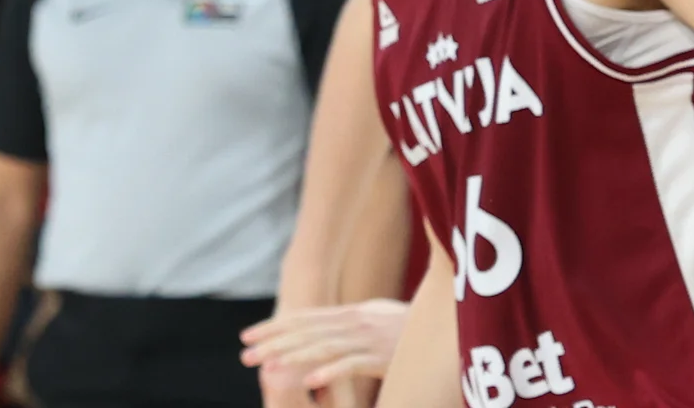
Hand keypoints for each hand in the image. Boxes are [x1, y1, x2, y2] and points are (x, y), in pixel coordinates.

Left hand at [242, 298, 408, 392]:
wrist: (448, 323)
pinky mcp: (384, 357)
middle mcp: (354, 322)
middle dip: (272, 343)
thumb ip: (353, 322)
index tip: (248, 336)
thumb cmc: (414, 325)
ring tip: (267, 366)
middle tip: (245, 355)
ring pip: (322, 347)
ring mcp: (368, 339)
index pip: (303, 319)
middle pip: (306, 333)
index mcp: (351, 313)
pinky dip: (330, 372)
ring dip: (292, 357)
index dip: (274, 327)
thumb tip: (328, 329)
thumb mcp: (378, 316)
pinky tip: (310, 380)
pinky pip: (352, 365)